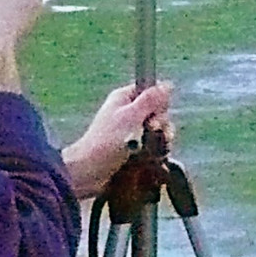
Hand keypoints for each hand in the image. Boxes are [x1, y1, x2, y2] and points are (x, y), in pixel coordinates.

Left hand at [62, 82, 173, 198]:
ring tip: (154, 149)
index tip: (157, 111)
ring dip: (161, 140)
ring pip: (159, 131)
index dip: (159, 101)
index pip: (152, 91)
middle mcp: (129, 113)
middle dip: (161, 123)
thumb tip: (167, 85)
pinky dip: (158, 152)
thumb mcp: (130, 116)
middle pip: (158, 113)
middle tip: (151, 130)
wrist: (88, 172)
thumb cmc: (106, 141)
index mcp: (125, 99)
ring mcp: (131, 132)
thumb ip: (150, 100)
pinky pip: (154, 147)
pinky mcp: (134, 150)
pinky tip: (156, 157)